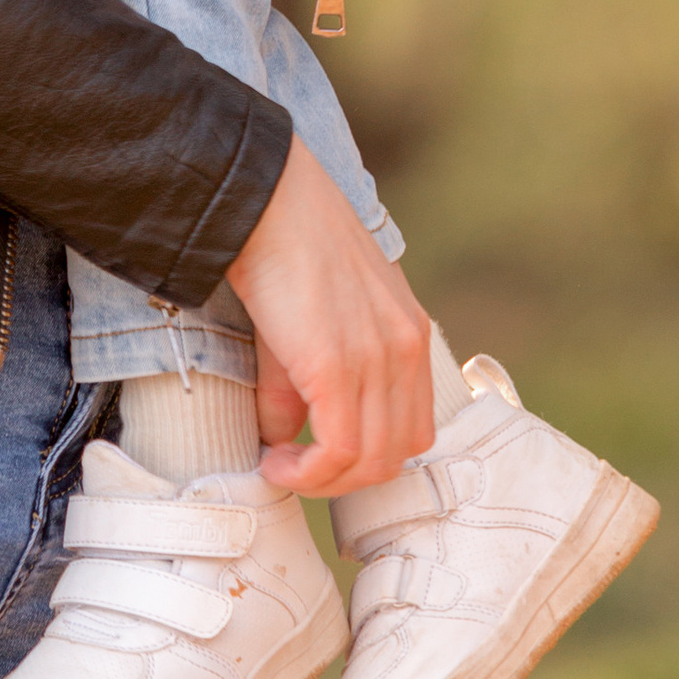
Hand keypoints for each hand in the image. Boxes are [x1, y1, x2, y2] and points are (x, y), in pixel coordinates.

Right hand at [225, 138, 435, 493]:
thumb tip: (280, 441)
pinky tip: (274, 460)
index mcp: (410, 333)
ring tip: (281, 464)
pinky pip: (340, 452)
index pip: (415, 426)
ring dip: (324, 480)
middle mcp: (407, 349)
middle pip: (399, 453)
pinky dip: (308, 473)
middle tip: (297, 467)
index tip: (320, 452)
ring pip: (372, 462)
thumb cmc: (282, 246)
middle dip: (346, 476)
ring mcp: (377, 359)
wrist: (264, 199)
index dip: (369, 453)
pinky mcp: (337, 366)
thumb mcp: (307, 323)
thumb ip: (299, 388)